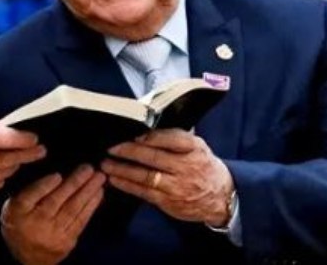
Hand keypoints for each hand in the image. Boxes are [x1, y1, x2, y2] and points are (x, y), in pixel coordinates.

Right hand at [1, 166, 105, 264]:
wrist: (29, 256)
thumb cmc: (22, 221)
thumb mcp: (15, 204)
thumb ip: (31, 190)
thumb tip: (57, 175)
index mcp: (18, 211)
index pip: (31, 197)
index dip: (44, 186)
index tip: (57, 175)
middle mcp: (36, 223)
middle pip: (55, 201)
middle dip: (74, 183)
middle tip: (88, 168)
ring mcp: (53, 233)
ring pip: (71, 210)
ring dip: (87, 192)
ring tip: (99, 178)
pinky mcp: (67, 240)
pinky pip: (80, 221)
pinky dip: (91, 206)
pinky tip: (98, 193)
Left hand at [101, 129, 233, 225]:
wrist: (220, 196)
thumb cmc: (202, 165)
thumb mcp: (197, 145)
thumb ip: (175, 136)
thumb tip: (147, 124)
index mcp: (193, 148)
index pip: (169, 138)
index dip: (148, 136)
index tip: (130, 132)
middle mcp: (185, 166)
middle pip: (153, 157)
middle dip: (128, 151)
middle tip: (111, 147)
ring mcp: (177, 186)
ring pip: (146, 176)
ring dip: (122, 170)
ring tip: (106, 164)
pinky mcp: (169, 201)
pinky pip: (144, 192)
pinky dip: (127, 185)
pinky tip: (114, 179)